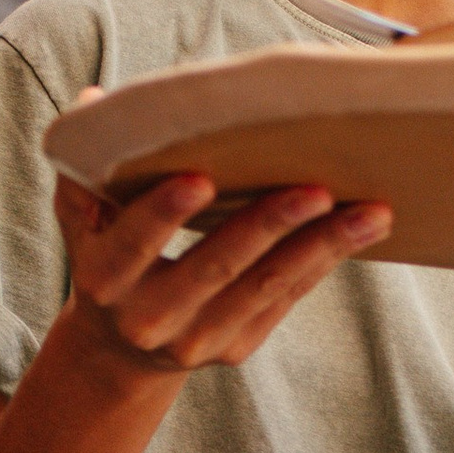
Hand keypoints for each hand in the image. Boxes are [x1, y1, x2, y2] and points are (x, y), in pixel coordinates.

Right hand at [54, 170, 388, 378]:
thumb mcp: (81, 221)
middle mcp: (149, 319)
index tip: (201, 178)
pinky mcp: (236, 349)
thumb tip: (94, 101)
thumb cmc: (107, 257)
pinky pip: (286, 299)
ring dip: (322, 246)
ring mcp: (197, 340)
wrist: (120, 350)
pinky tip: (362, 230)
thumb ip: (83, 168)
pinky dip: (324, 262)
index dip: (164, 214)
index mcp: (104, 281)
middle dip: (268, 226)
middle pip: (215, 267)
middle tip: (317, 187)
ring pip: (266, 287)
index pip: (134, 243)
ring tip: (372, 211)